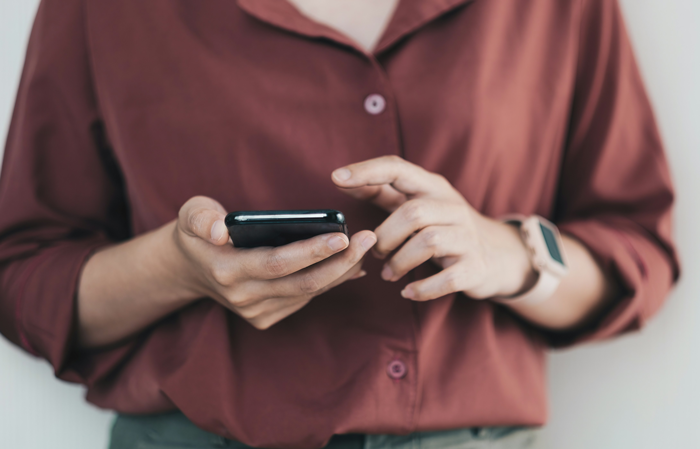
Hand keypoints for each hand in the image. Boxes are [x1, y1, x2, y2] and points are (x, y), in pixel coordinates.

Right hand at [172, 196, 376, 328]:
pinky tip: (350, 264)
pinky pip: (306, 298)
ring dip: (341, 272)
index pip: (277, 263)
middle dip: (340, 262)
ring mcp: (255, 311)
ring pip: (309, 293)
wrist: (190, 268)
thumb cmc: (199, 231)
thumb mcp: (190, 213)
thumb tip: (220, 230)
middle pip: (302, 283)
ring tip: (365, 248)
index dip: (312, 252)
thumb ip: (201, 218)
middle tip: (368, 239)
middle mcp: (243, 296)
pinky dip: (330, 281)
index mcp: (226, 270)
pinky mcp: (266, 317)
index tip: (342, 235)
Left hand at [332, 156, 535, 300]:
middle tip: (375, 253)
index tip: (336, 177)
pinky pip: (447, 278)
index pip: (398, 168)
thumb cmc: (443, 226)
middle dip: (386, 236)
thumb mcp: (417, 203)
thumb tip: (341, 179)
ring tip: (389, 273)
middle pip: (413, 212)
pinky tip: (408, 291)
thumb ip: (382, 191)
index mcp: (432, 187)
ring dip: (399, 261)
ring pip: (428, 241)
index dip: (367, 171)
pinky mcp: (474, 266)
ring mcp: (467, 236)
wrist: (497, 255)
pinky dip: (422, 288)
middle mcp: (452, 206)